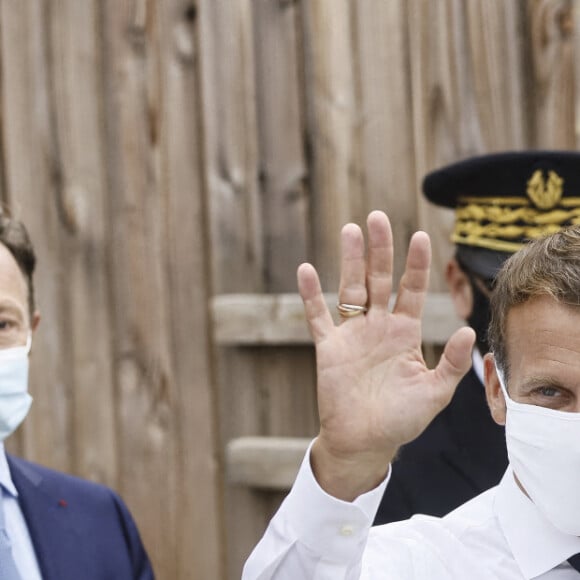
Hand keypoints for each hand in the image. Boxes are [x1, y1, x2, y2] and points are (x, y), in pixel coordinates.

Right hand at [298, 211, 474, 499]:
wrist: (365, 441)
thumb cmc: (401, 420)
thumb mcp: (435, 393)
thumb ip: (452, 363)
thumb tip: (466, 330)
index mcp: (405, 333)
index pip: (411, 290)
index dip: (416, 264)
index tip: (420, 236)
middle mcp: (378, 327)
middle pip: (379, 279)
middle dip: (380, 250)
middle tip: (378, 217)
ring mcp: (352, 335)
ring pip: (350, 289)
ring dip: (350, 261)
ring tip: (351, 230)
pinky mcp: (328, 347)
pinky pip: (318, 316)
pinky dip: (311, 296)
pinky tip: (306, 270)